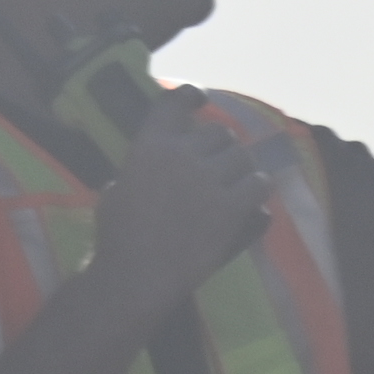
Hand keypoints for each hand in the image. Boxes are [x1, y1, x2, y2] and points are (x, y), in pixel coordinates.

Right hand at [87, 92, 272, 318]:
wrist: (133, 277)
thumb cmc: (116, 239)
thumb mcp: (114, 193)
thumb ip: (135, 172)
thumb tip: (141, 170)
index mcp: (150, 147)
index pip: (175, 103)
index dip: (191, 96)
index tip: (200, 99)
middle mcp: (183, 154)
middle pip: (220, 133)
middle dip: (222, 149)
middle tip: (219, 170)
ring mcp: (210, 178)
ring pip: (243, 155)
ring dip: (241, 170)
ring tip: (235, 188)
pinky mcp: (232, 205)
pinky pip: (260, 183)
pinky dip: (257, 190)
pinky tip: (251, 202)